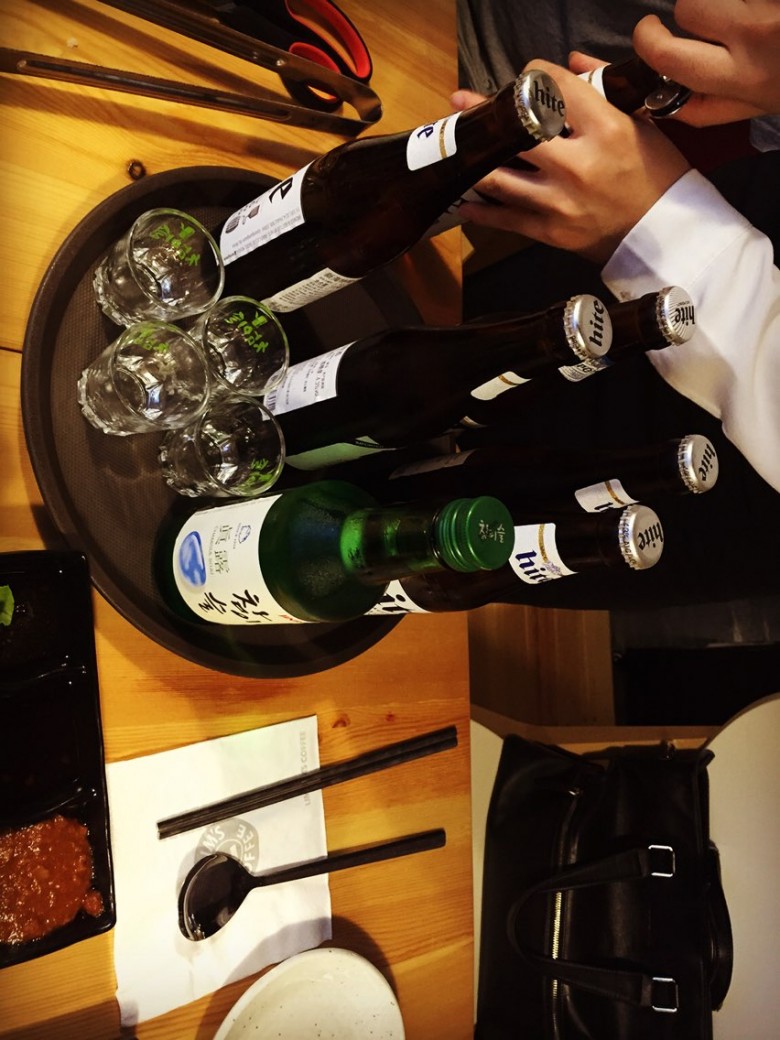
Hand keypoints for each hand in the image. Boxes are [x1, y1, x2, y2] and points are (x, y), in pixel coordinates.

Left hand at [450, 61, 690, 263]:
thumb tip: (572, 63)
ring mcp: (560, 201)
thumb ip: (602, 89)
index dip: (531, 76)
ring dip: (475, 161)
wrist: (664, 235)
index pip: (553, 89)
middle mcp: (578, 164)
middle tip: (463, 104)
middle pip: (516, 132)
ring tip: (461, 148)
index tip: (522, 80)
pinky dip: (481, 209)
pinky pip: (505, 219)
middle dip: (484, 114)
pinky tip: (466, 199)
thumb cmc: (656, 176)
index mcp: (605, 130)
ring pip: (500, 177)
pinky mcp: (551, 231)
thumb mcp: (640, 124)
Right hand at [633, 1, 779, 125]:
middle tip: (712, 21)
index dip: (647, 37)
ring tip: (746, 12)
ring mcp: (772, 7)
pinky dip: (749, 0)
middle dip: (692, 11)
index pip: (668, 55)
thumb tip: (658, 102)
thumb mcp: (754, 107)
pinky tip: (764, 9)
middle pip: (689, 6)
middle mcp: (756, 36)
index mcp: (741, 77)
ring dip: (723, 0)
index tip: (650, 30)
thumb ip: (707, 108)